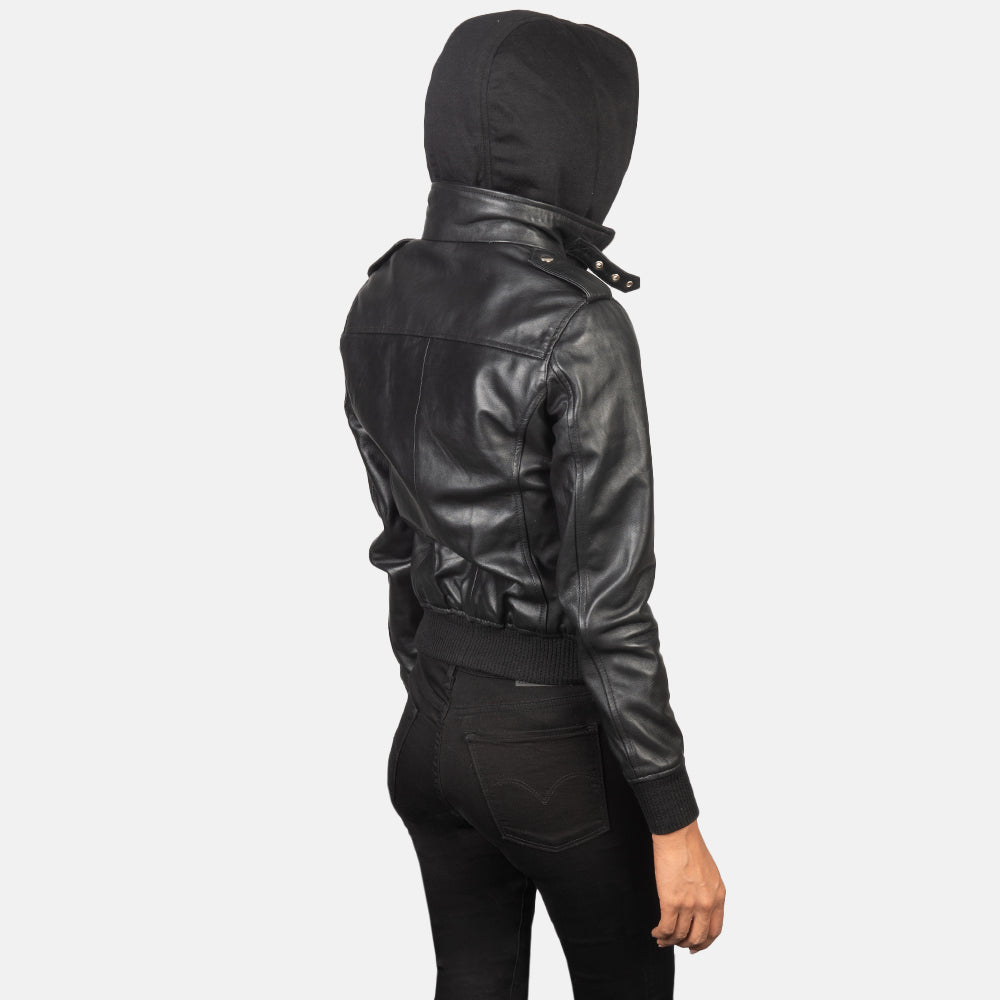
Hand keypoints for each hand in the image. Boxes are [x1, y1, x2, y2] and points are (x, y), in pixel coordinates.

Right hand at [650, 819, 725, 953]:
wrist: (677, 834)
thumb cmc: (689, 846)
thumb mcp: (710, 873)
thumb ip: (708, 892)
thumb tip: (698, 906)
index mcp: (718, 896)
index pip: (715, 930)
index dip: (704, 943)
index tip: (695, 946)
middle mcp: (707, 903)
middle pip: (698, 937)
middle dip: (686, 944)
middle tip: (677, 944)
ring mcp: (690, 904)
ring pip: (680, 935)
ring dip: (670, 940)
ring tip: (662, 938)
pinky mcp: (671, 902)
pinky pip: (666, 928)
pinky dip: (660, 934)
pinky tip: (656, 932)